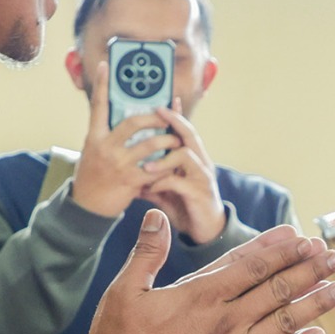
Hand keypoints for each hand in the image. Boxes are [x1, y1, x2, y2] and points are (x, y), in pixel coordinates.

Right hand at [76, 66, 181, 216]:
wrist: (85, 207)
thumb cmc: (92, 176)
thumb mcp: (93, 151)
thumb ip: (107, 135)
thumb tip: (126, 117)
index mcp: (94, 137)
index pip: (97, 105)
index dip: (101, 84)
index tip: (105, 65)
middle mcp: (105, 147)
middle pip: (134, 122)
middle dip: (155, 117)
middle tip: (166, 115)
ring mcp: (118, 164)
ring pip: (150, 144)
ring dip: (168, 140)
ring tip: (176, 139)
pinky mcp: (130, 181)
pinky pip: (155, 169)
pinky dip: (166, 166)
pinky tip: (173, 164)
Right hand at [79, 217, 334, 333]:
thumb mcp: (124, 294)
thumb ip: (146, 254)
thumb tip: (155, 216)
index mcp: (201, 295)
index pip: (251, 264)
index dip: (280, 248)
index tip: (302, 237)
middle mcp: (226, 320)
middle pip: (277, 287)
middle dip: (309, 268)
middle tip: (333, 255)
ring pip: (286, 320)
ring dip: (315, 302)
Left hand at [135, 108, 227, 242]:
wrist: (205, 233)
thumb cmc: (186, 207)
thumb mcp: (165, 191)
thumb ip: (152, 180)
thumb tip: (130, 175)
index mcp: (192, 160)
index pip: (185, 132)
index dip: (177, 116)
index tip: (164, 100)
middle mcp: (200, 164)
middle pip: (190, 135)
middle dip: (175, 121)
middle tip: (158, 112)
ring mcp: (202, 177)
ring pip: (186, 155)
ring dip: (164, 157)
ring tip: (146, 166)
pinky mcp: (199, 193)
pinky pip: (180, 181)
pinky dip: (163, 182)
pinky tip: (150, 187)